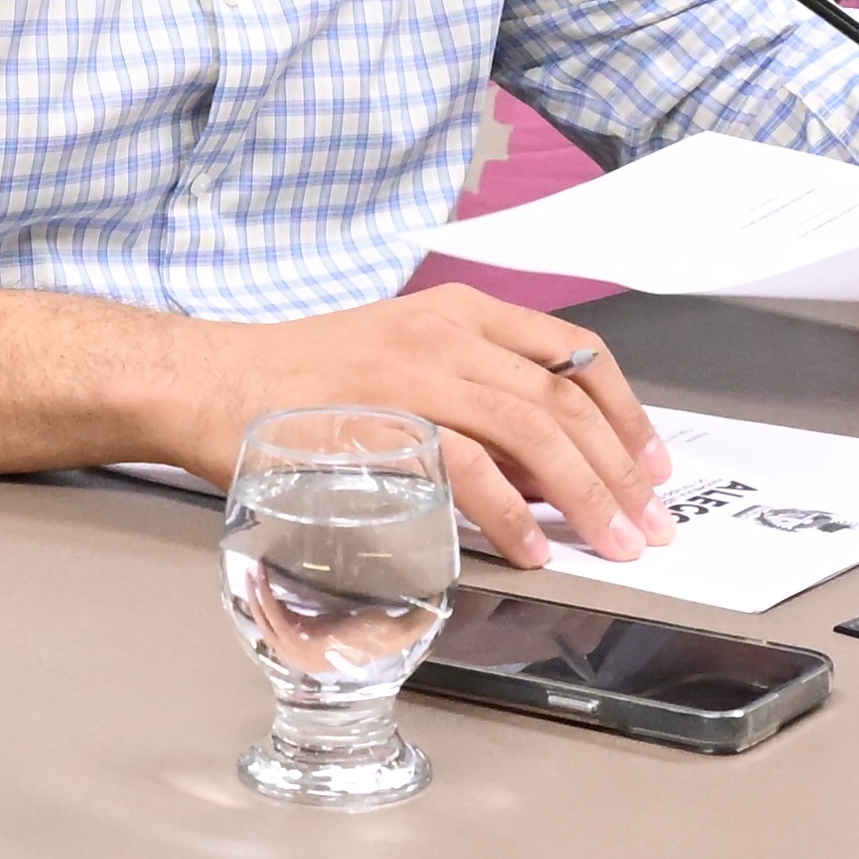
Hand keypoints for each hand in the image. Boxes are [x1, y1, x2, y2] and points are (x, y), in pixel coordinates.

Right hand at [171, 287, 676, 568]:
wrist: (205, 381)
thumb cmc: (296, 382)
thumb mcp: (397, 361)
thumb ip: (468, 399)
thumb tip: (542, 471)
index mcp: (455, 310)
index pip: (570, 352)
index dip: (626, 411)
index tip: (653, 462)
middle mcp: (443, 331)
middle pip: (562, 399)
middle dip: (621, 468)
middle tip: (648, 524)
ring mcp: (412, 374)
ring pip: (530, 428)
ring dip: (585, 493)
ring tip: (612, 544)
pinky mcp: (380, 423)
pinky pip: (466, 467)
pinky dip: (509, 513)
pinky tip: (532, 548)